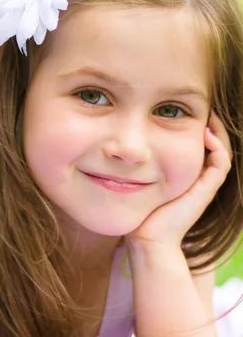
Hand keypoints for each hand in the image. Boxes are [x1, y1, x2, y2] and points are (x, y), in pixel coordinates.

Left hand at [126, 112, 231, 249]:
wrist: (147, 237)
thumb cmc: (138, 209)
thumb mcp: (139, 179)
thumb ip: (138, 164)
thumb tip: (122, 145)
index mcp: (185, 175)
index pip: (199, 146)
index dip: (197, 128)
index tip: (185, 111)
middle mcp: (198, 179)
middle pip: (214, 146)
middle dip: (210, 126)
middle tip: (203, 108)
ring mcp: (204, 185)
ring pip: (222, 153)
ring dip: (217, 133)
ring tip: (209, 116)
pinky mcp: (206, 191)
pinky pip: (220, 165)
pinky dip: (217, 148)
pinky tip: (205, 135)